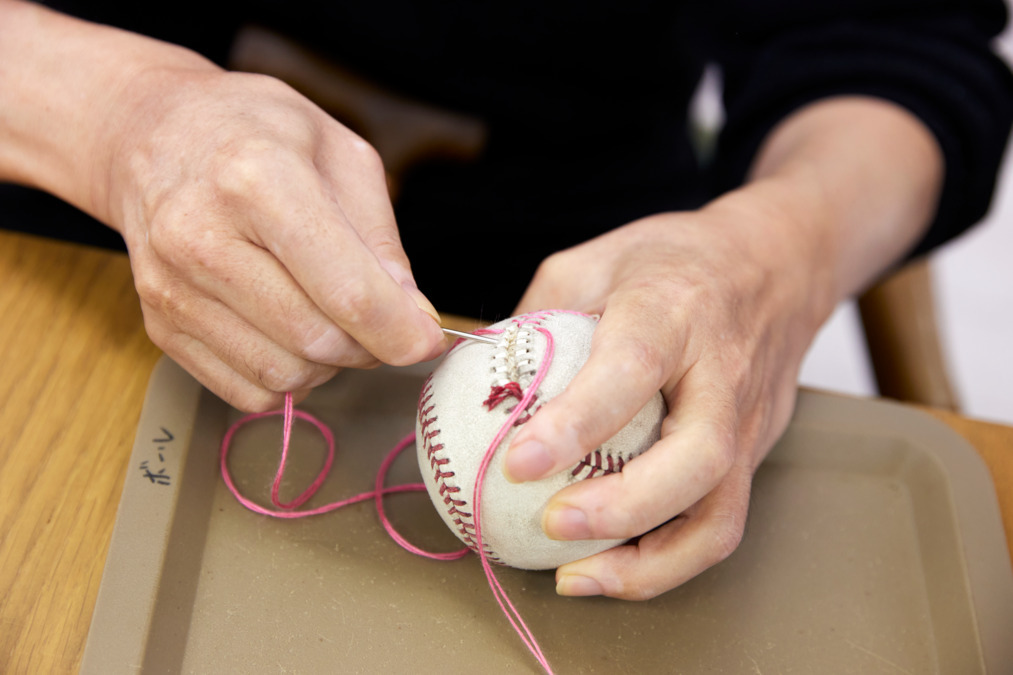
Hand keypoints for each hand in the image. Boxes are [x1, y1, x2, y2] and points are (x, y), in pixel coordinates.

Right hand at [99, 66, 443, 410]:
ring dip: (329, 364)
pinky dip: (287, 379)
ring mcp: (172, 287)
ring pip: (285, 376)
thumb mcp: (341, 154)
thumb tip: (412, 318)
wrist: (152, 134)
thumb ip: (381, 240)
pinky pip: (248, 391)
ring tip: (330, 316)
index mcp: (258, 179)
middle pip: (318, 341)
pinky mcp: (160, 325)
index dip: (401, 331)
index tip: (429, 339)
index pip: (347, 292)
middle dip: (370, 346)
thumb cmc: (257, 134)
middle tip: (382, 320)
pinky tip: (290, 332)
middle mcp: (202, 237)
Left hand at [506, 194, 829, 599]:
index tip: (518, 462)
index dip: (576, 422)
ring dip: (649, 564)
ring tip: (575, 577)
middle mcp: (721, 373)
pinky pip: (719, 522)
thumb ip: (537, 317)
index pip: (630, 370)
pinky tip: (610, 569)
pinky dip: (665, 561)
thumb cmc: (674, 260)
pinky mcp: (756, 455)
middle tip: (552, 525)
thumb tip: (478, 380)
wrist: (778, 263)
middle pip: (697, 458)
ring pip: (721, 514)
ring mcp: (749, 421)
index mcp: (672, 310)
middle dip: (622, 508)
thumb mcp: (594, 260)